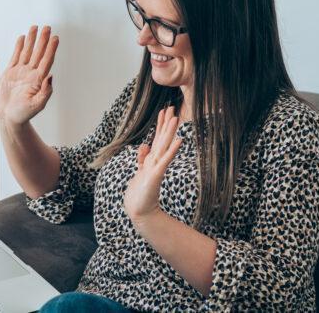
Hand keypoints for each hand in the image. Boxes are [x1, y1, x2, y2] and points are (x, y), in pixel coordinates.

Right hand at [0, 25, 58, 125]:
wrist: (8, 118)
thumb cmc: (23, 115)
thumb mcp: (36, 105)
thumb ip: (45, 92)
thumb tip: (51, 76)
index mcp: (38, 80)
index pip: (46, 61)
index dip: (51, 49)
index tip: (55, 38)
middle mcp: (31, 74)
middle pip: (38, 53)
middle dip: (43, 40)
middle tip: (47, 27)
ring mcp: (20, 72)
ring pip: (27, 52)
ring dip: (32, 40)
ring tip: (35, 27)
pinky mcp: (10, 73)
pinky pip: (16, 56)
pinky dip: (19, 47)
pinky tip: (23, 38)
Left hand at [124, 105, 183, 223]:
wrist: (141, 211)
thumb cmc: (140, 194)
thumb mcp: (140, 171)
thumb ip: (142, 158)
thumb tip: (145, 145)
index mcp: (152, 160)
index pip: (157, 139)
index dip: (160, 125)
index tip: (164, 111)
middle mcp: (156, 162)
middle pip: (162, 139)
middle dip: (166, 123)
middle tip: (172, 107)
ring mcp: (157, 167)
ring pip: (164, 146)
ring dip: (169, 132)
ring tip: (175, 118)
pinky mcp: (156, 175)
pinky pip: (165, 160)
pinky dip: (171, 150)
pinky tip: (178, 140)